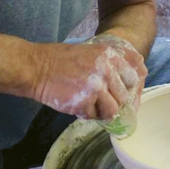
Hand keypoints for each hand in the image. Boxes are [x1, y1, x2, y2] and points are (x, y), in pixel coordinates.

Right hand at [32, 35, 146, 119]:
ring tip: (87, 102)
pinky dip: (86, 113)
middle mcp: (106, 70)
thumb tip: (132, 79)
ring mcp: (96, 86)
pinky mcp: (84, 102)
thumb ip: (111, 63)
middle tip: (98, 98)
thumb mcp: (91, 52)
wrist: (36, 68)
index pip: (134, 77)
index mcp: (109, 55)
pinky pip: (94, 116)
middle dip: (113, 100)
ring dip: (101, 110)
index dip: (128, 88)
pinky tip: (75, 103)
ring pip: (112, 109)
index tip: (119, 93)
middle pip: (124, 96)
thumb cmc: (61, 61)